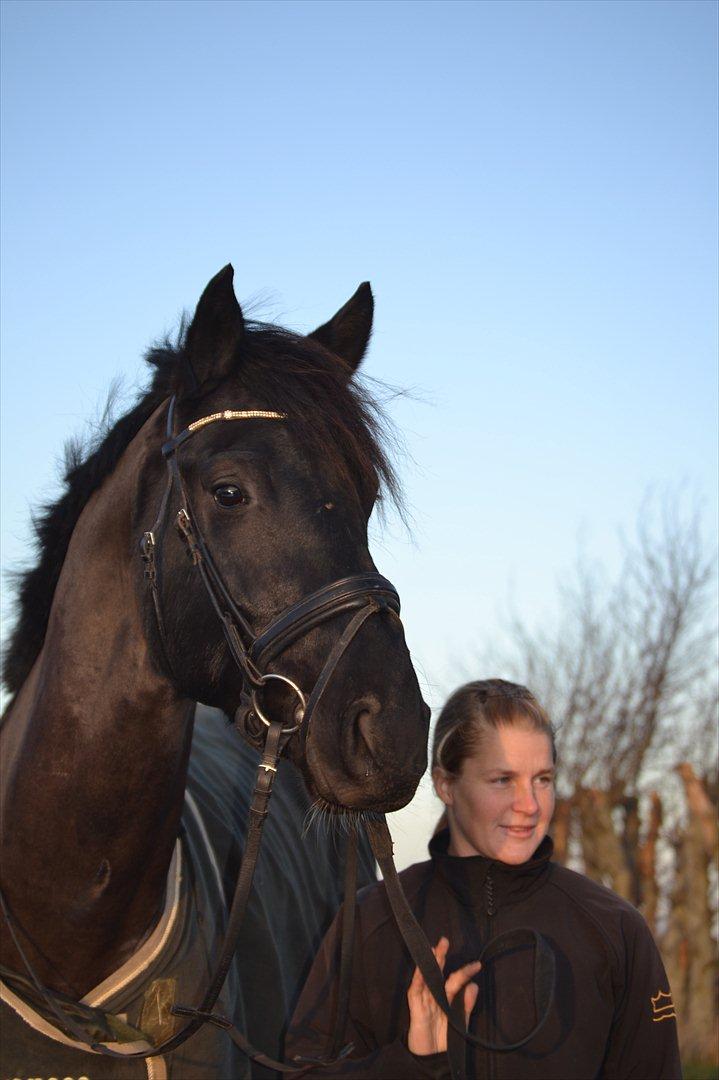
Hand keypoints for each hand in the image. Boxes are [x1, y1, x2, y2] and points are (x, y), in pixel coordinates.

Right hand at [407, 936, 480, 1055]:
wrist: (432, 1060)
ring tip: (434, 949)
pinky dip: (419, 979)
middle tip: (445, 941)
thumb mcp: (460, 1023)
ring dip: (429, 963)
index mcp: (447, 999)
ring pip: (426, 977)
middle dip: (441, 956)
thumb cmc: (445, 1042)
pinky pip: (416, 991)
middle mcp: (435, 996)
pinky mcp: (415, 1007)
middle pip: (438, 973)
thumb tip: (474, 985)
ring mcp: (424, 1000)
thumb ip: (466, 1006)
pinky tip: (422, 970)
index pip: (456, 981)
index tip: (477, 964)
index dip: (465, 972)